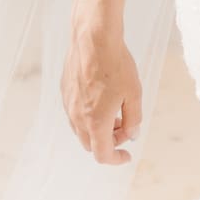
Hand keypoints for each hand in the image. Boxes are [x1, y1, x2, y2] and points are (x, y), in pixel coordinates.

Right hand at [61, 17, 143, 164]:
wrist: (93, 40)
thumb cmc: (116, 66)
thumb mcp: (134, 94)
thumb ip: (133, 119)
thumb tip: (131, 135)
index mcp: (95, 122)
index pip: (102, 154)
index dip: (116, 159)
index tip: (127, 155)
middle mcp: (77, 118)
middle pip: (90, 144)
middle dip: (109, 142)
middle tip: (125, 127)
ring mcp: (68, 105)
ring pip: (81, 130)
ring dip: (98, 129)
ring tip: (116, 112)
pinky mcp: (65, 92)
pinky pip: (75, 114)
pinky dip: (89, 116)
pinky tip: (103, 99)